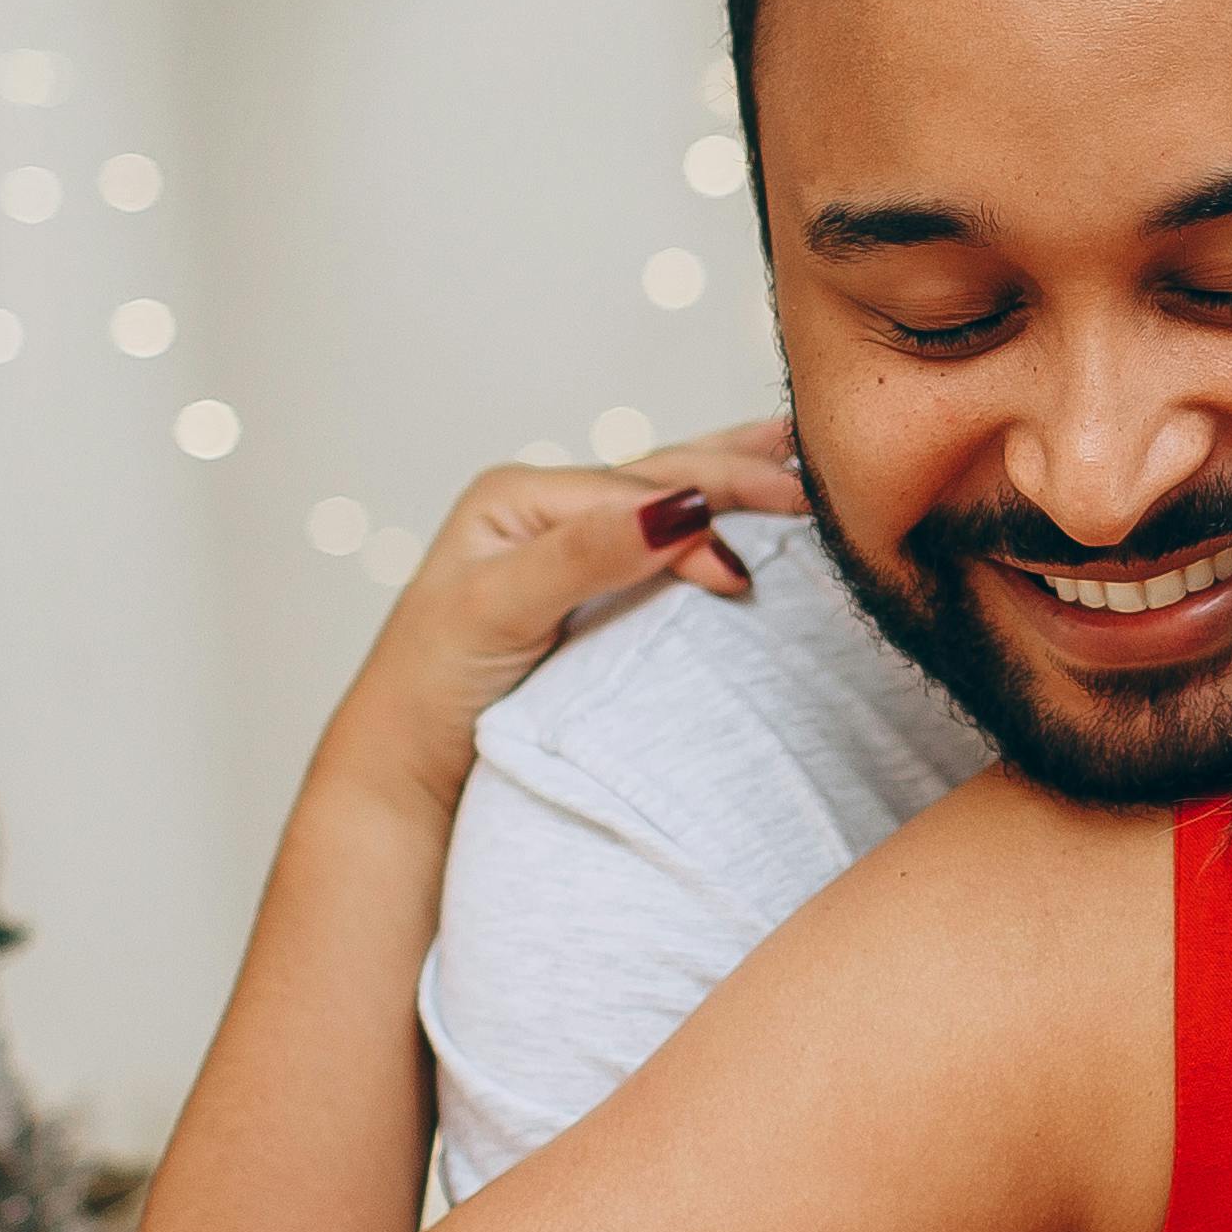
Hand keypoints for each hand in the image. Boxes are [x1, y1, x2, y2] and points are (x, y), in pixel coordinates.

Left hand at [327, 419, 809, 808]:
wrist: (406, 773)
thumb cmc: (430, 692)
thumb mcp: (497, 611)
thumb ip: (582, 556)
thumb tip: (678, 508)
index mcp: (518, 497)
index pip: (636, 492)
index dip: (701, 517)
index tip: (744, 575)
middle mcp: (547, 511)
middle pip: (664, 478)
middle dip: (742, 474)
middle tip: (824, 481)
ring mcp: (570, 550)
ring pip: (672, 500)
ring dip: (737, 483)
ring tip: (800, 458)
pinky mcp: (589, 594)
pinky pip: (665, 544)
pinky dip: (715, 523)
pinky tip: (745, 514)